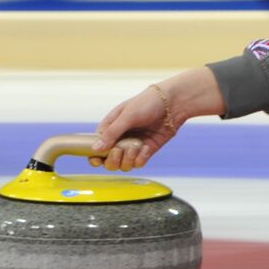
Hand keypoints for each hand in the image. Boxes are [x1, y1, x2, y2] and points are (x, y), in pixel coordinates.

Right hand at [90, 67, 225, 170]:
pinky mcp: (147, 150)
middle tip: (119, 150)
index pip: (96, 147)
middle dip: (112, 160)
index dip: (94, 156)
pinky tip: (146, 147)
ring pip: (123, 165)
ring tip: (136, 146)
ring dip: (128, 159)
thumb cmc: (148, 103)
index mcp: (110, 128)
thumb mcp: (128, 115)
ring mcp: (133, 146)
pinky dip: (141, 158)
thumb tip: (96, 149)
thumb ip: (112, 132)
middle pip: (108, 161)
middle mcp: (120, 139)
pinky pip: (139, 163)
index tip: (96, 160)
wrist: (174, 103)